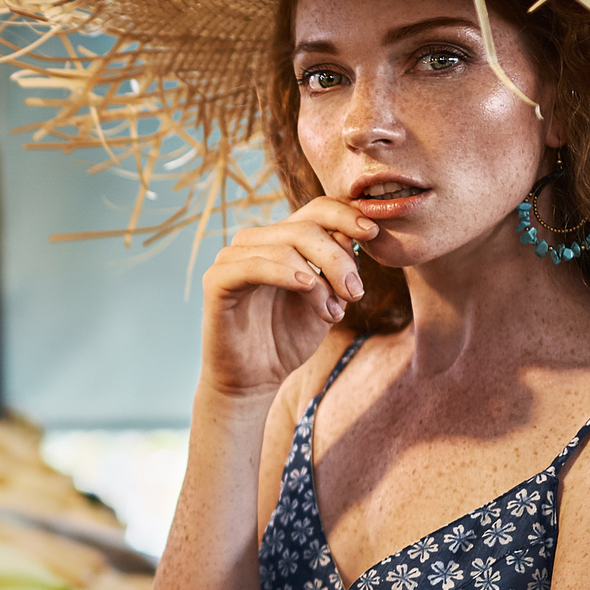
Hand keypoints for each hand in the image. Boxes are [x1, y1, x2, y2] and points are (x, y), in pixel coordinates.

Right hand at [199, 196, 377, 398]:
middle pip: (305, 227)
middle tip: (355, 293)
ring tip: (332, 313)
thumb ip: (338, 266)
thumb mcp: (326, 298)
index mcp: (281, 241)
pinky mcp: (217, 280)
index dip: (346, 215)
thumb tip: (357, 233)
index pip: (316, 210)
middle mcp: (255, 242)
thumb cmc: (288, 339)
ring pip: (285, 247)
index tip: (373, 234)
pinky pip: (253, 265)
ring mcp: (232, 258)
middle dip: (338, 259)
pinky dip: (285, 273)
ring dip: (319, 281)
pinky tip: (306, 288)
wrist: (254, 379)